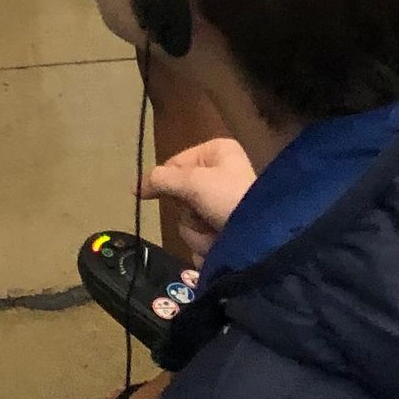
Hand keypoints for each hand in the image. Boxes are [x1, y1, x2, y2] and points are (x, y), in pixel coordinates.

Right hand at [138, 138, 255, 267]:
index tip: (148, 195)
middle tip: (203, 216)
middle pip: (182, 196)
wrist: (263, 239)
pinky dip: (207, 245)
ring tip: (217, 235)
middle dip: (190, 214)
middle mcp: (222, 174)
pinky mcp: (229, 231)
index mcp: (217, 152)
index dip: (166, 182)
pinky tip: (219, 247)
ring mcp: (225, 205)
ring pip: (191, 220)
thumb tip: (135, 187)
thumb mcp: (193, 182)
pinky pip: (203, 237)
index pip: (175, 163)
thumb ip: (162, 179)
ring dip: (199, 233)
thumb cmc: (229, 199)